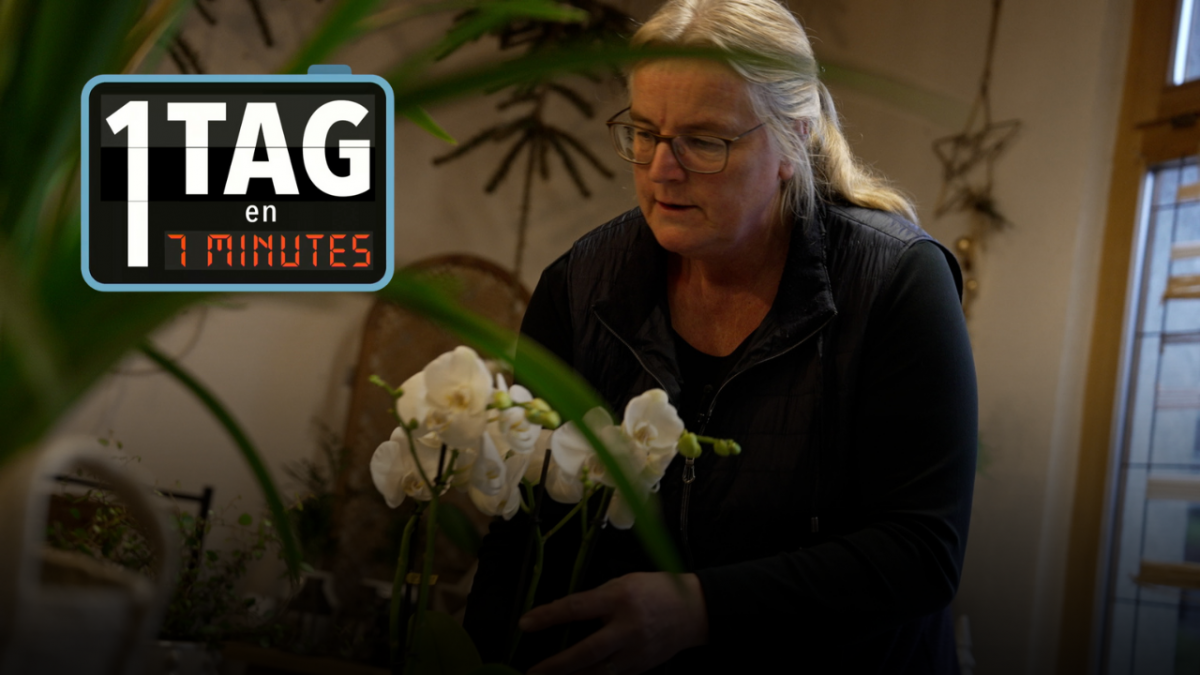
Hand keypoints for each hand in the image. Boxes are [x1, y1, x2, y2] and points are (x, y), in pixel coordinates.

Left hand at [519, 572, 708, 674]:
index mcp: (620, 598)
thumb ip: (598, 599)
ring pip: (597, 673)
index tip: (525, 624)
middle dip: (556, 665)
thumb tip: (566, 613)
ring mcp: (635, 652)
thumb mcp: (625, 582)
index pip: (576, 608)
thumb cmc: (656, 590)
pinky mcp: (640, 668)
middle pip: (585, 651)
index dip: (548, 617)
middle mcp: (626, 628)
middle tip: (532, 672)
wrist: (694, 612)